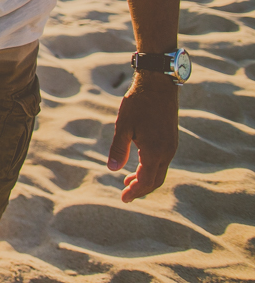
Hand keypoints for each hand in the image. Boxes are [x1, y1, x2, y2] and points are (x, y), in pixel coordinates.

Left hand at [107, 71, 178, 202]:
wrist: (158, 85)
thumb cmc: (138, 104)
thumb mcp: (123, 126)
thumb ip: (118, 149)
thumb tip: (112, 169)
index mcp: (155, 151)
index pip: (146, 181)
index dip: (135, 192)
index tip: (124, 199)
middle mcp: (167, 152)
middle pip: (155, 180)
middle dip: (141, 189)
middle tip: (125, 194)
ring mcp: (171, 146)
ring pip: (160, 171)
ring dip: (145, 179)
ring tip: (128, 182)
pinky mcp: (171, 139)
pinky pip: (162, 161)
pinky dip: (151, 168)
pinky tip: (139, 165)